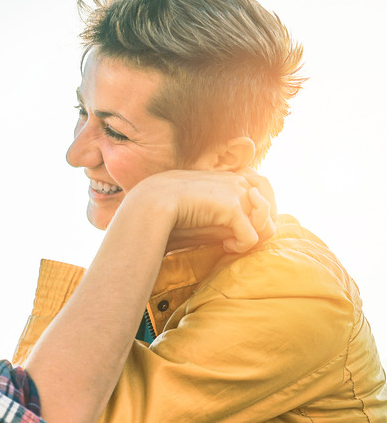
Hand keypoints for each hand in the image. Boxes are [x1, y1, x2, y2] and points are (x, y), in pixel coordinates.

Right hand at [126, 170, 275, 253]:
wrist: (151, 205)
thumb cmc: (171, 211)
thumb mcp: (205, 210)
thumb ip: (229, 215)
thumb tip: (255, 234)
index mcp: (230, 176)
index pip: (263, 189)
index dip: (260, 211)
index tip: (241, 228)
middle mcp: (238, 180)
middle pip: (271, 207)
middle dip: (262, 227)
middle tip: (240, 240)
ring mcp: (237, 191)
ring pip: (266, 223)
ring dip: (252, 238)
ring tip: (230, 243)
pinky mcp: (233, 207)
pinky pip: (253, 236)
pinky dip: (241, 247)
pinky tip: (225, 246)